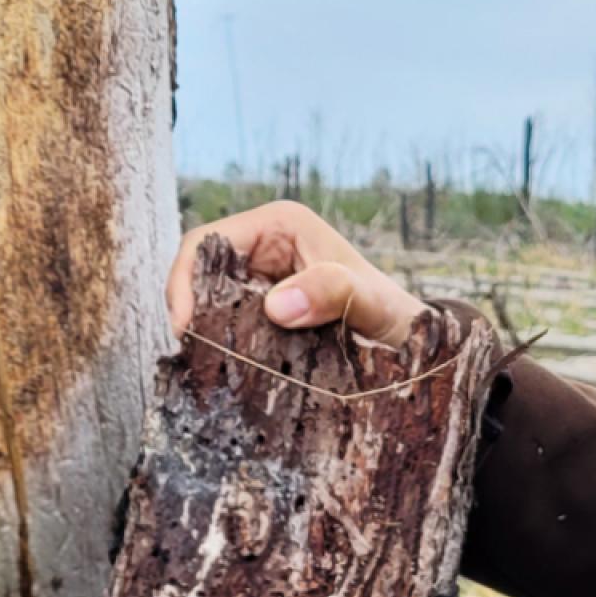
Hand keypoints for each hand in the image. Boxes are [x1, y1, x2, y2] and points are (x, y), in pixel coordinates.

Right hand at [166, 200, 427, 346]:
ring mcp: (261, 279)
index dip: (184, 282)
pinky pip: (227, 325)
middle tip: (196, 357)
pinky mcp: (261, 310)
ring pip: (208, 303)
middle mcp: (264, 246)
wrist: (411, 343)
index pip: (206, 243)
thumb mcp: (370, 301)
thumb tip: (276, 305)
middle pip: (198, 274)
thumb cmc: (395, 315)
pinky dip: (223, 346)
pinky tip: (229, 371)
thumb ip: (332, 292)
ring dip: (206, 333)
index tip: (185, 329)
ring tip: (211, 369)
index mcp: (280, 225)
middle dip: (190, 312)